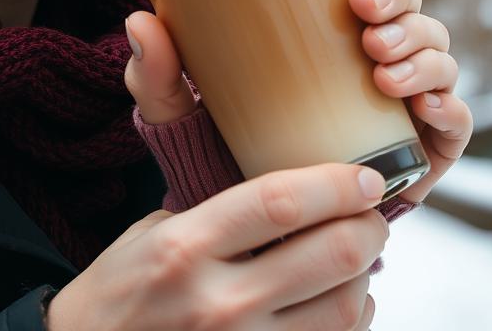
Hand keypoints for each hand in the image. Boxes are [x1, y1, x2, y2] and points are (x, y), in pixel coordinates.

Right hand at [44, 160, 384, 330]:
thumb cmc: (118, 296)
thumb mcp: (154, 232)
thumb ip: (222, 210)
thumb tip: (298, 185)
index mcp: (187, 247)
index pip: (283, 201)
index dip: (339, 183)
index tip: (369, 175)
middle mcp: (216, 303)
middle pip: (332, 254)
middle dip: (369, 227)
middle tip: (373, 213)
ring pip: (344, 310)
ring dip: (365, 278)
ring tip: (356, 259)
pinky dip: (347, 322)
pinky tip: (337, 304)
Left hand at [122, 0, 471, 207]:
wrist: (260, 230)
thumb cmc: (231, 145)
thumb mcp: (187, 108)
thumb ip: (161, 72)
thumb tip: (141, 21)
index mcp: (334, 19)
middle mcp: (379, 46)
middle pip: (409, 0)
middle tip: (362, 9)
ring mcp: (408, 93)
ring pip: (436, 47)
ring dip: (417, 46)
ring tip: (380, 65)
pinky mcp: (428, 144)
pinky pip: (456, 116)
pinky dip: (448, 104)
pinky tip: (422, 106)